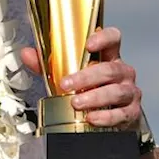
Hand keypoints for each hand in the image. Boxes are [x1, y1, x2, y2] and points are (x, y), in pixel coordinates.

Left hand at [20, 26, 141, 129]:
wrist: (112, 120)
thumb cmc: (90, 91)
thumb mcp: (69, 76)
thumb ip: (48, 65)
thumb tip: (27, 54)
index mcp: (109, 58)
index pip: (113, 39)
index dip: (104, 38)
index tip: (89, 44)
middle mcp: (122, 73)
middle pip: (110, 69)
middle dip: (86, 77)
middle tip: (66, 84)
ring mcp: (129, 92)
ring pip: (116, 91)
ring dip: (94, 97)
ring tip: (76, 103)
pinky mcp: (131, 112)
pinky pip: (121, 114)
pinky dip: (106, 116)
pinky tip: (92, 118)